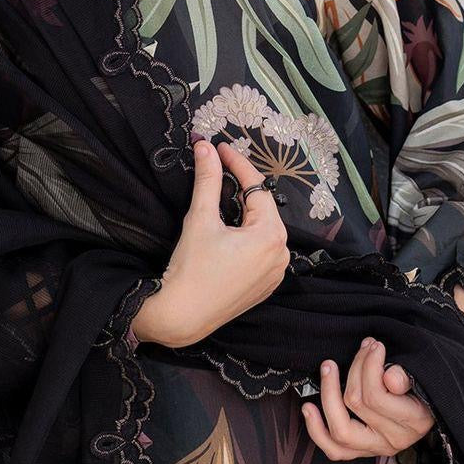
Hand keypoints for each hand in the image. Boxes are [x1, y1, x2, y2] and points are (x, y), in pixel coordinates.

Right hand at [129, 138, 289, 348]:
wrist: (182, 315)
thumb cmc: (191, 267)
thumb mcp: (200, 218)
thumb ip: (207, 180)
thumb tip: (205, 148)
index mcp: (271, 235)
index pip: (257, 188)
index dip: (237, 164)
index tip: (220, 148)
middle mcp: (281, 255)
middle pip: (262, 209)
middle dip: (241, 188)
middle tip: (220, 169)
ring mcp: (275, 273)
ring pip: (262, 230)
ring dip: (244, 213)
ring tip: (221, 198)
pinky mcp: (265, 286)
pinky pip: (261, 252)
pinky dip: (247, 237)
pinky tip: (228, 232)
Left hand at [301, 336, 435, 459]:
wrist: (427, 412)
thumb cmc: (422, 391)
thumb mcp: (422, 379)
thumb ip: (406, 377)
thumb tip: (390, 376)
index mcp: (413, 422)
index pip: (378, 396)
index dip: (370, 366)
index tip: (373, 346)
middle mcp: (394, 440)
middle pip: (357, 404)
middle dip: (354, 369)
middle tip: (360, 349)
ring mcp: (375, 449)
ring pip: (340, 431)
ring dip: (328, 396)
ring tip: (327, 369)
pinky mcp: (361, 451)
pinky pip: (334, 450)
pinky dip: (317, 430)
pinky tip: (308, 408)